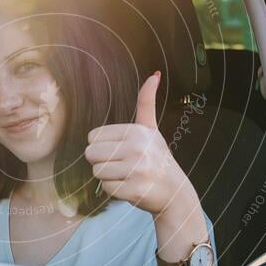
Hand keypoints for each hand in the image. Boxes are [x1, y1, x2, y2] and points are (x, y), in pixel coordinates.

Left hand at [84, 71, 187, 214]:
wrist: (175, 191)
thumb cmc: (158, 158)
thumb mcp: (151, 128)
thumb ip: (147, 102)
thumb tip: (155, 74)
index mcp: (136, 131)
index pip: (92, 137)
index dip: (102, 146)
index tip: (121, 150)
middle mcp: (136, 148)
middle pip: (90, 154)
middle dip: (102, 161)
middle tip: (122, 164)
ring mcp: (136, 170)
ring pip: (97, 172)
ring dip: (108, 176)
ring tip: (127, 175)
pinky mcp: (134, 190)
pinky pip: (106, 189)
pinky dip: (115, 190)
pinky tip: (130, 187)